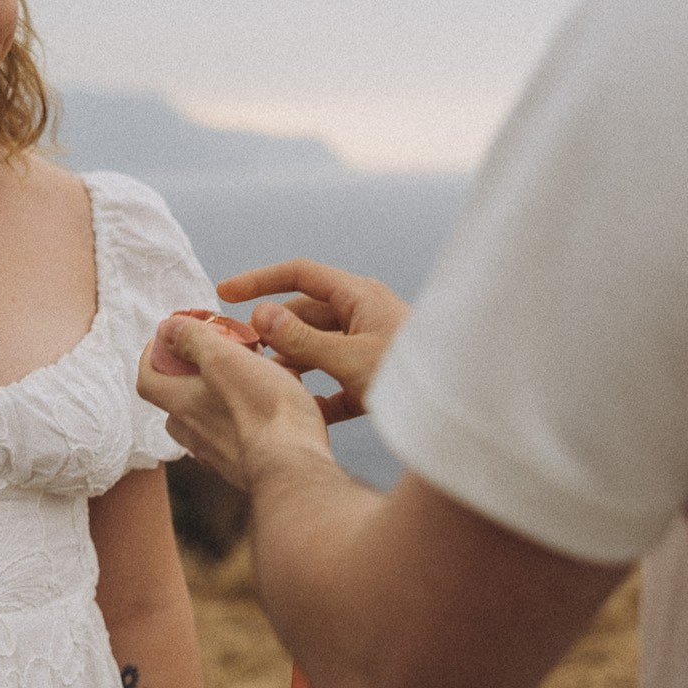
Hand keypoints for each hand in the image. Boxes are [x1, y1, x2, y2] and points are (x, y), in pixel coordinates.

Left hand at [138, 310, 331, 488]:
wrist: (297, 470)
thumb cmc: (264, 412)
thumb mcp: (225, 358)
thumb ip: (192, 339)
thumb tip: (167, 328)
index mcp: (182, 406)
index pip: (148, 379)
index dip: (152, 354)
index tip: (170, 337)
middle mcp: (194, 435)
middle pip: (176, 401)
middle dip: (189, 375)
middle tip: (215, 355)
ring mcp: (220, 455)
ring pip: (208, 420)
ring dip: (221, 397)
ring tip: (251, 377)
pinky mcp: (246, 466)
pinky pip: (236, 437)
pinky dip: (245, 419)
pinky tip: (272, 407)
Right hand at [216, 258, 410, 422]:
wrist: (465, 404)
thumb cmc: (411, 375)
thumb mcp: (350, 357)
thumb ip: (303, 339)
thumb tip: (259, 315)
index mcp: (358, 295)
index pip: (298, 274)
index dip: (259, 281)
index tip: (223, 294)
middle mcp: (363, 314)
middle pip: (303, 314)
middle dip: (272, 333)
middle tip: (239, 354)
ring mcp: (369, 345)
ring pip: (317, 349)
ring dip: (292, 366)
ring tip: (265, 385)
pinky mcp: (375, 378)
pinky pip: (336, 381)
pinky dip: (317, 395)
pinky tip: (300, 413)